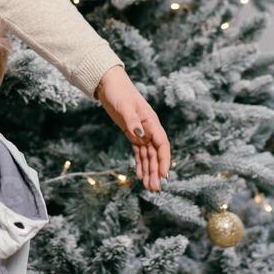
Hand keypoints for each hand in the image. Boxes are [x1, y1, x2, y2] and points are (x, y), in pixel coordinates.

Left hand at [93, 65, 170, 191]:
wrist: (109, 85)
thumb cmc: (119, 92)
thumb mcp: (124, 106)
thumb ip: (132, 121)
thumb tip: (140, 136)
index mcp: (151, 122)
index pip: (162, 145)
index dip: (164, 160)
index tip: (164, 175)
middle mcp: (149, 129)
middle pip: (155, 154)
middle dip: (156, 171)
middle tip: (155, 189)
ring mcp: (141, 132)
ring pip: (148, 156)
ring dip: (149, 171)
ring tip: (149, 187)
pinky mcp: (131, 134)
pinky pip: (138, 152)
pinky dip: (140, 164)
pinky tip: (140, 176)